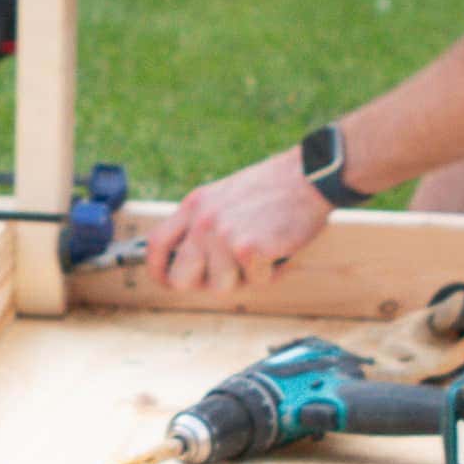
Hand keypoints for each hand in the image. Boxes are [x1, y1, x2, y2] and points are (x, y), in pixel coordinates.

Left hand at [146, 147, 330, 292]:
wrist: (307, 176)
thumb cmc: (272, 189)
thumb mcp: (222, 196)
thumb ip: (202, 224)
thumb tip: (188, 263)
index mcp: (193, 206)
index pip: (156, 244)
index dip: (158, 270)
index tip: (168, 281)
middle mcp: (202, 221)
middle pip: (180, 279)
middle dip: (203, 284)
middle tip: (229, 272)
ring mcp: (223, 235)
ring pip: (221, 288)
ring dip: (244, 278)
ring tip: (261, 250)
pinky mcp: (248, 249)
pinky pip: (255, 283)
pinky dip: (271, 273)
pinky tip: (278, 249)